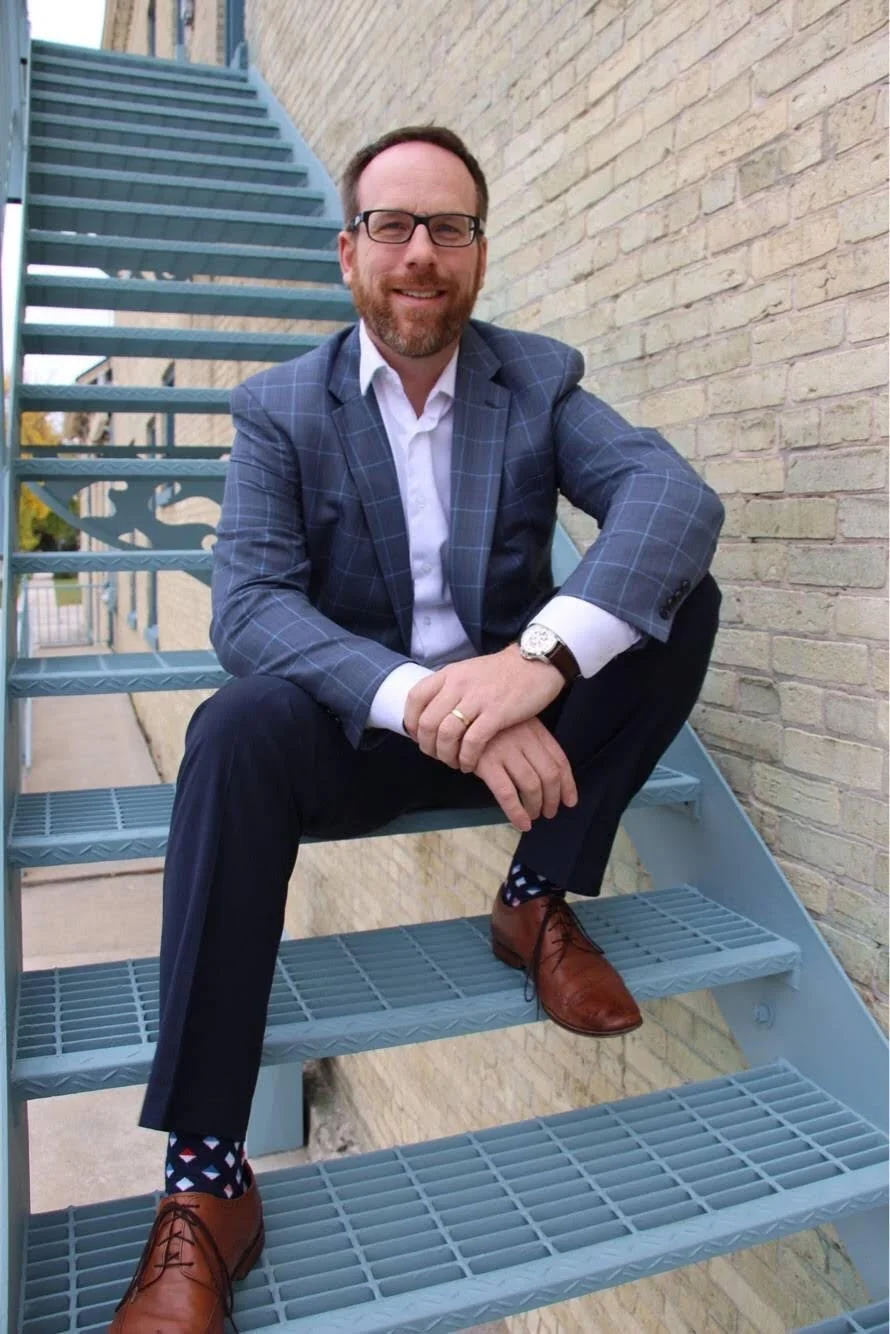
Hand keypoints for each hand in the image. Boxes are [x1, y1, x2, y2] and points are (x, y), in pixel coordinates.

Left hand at [403, 644, 564, 770]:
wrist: (536, 664)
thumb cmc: (503, 672)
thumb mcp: (469, 671)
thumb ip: (450, 688)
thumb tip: (432, 711)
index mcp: (449, 674)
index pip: (415, 698)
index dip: (411, 722)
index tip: (418, 736)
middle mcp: (458, 685)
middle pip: (427, 722)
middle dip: (427, 745)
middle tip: (436, 755)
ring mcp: (477, 699)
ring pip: (446, 734)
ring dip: (445, 755)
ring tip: (453, 762)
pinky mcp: (496, 713)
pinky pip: (472, 742)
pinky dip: (466, 758)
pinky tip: (469, 764)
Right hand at [474, 720, 577, 832]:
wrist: (455, 718)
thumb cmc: (486, 726)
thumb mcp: (514, 725)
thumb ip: (530, 744)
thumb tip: (547, 778)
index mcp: (534, 730)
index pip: (560, 760)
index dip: (568, 784)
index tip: (570, 801)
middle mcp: (524, 739)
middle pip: (549, 774)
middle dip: (553, 798)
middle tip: (550, 812)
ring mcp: (505, 750)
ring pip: (531, 785)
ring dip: (536, 806)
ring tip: (533, 816)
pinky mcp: (486, 763)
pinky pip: (507, 793)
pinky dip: (517, 812)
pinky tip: (521, 823)